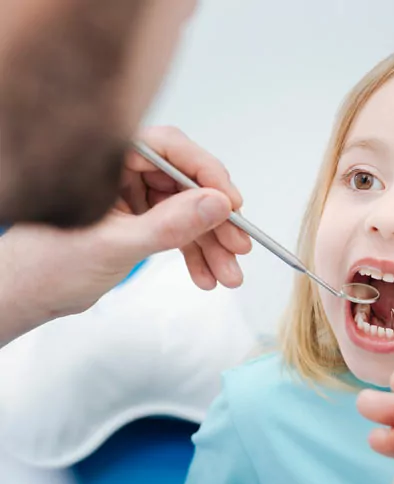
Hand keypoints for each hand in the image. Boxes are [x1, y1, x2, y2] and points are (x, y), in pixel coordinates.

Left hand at [0, 126, 250, 344]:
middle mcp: (122, 171)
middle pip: (187, 183)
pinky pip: (179, 230)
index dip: (207, 173)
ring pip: (189, 211)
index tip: (231, 204)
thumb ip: (170, 224)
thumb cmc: (48, 266)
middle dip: (216, 221)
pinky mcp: (140, 218)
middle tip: (238, 246)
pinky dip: (196, 253)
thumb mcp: (117, 245)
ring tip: (228, 274)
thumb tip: (216, 204)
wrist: (27, 296)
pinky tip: (206, 275)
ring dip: (212, 244)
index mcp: (106, 159)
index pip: (170, 148)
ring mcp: (132, 195)